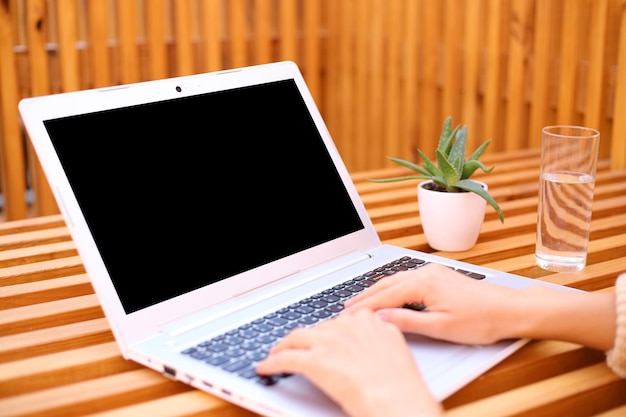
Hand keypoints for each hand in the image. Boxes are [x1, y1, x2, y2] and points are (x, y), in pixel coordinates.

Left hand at [256, 309, 442, 416]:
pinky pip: (285, 358)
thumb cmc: (401, 385)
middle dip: (308, 339)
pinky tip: (265, 367)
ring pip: (296, 338)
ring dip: (284, 346)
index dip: (329, 331)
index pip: (342, 321)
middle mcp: (347, 326)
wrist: (396, 398)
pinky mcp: (314, 360)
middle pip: (317, 328)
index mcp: (369, 322)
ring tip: (277, 352)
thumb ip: (379, 341)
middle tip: (300, 347)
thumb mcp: (396, 351)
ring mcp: (329, 342)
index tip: (325, 336)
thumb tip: (369, 346)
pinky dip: (272, 363)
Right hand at [344, 263, 615, 350]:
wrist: (510, 310)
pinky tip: (389, 292)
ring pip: (397, 279)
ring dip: (378, 290)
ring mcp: (433, 272)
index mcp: (423, 284)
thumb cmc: (481, 320)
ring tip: (362, 301)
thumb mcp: (440, 327)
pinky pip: (408, 278)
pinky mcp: (440, 275)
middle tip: (347, 307)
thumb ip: (408, 321)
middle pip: (387, 284)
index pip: (385, 296)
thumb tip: (382, 318)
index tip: (348, 315)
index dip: (365, 307)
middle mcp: (426, 273)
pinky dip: (392, 286)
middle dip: (366, 296)